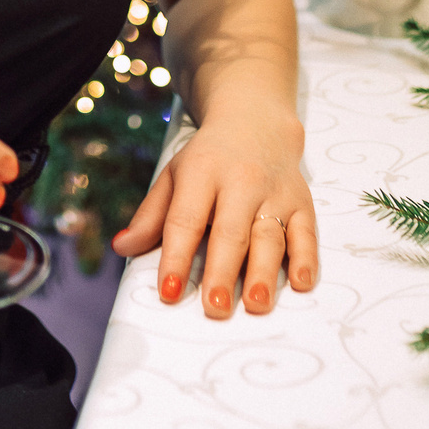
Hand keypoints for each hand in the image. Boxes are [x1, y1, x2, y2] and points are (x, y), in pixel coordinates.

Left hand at [108, 106, 315, 317]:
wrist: (256, 120)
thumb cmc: (209, 158)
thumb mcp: (174, 176)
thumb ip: (151, 215)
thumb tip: (122, 247)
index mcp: (202, 173)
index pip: (186, 219)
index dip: (176, 257)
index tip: (168, 292)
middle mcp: (241, 181)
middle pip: (231, 232)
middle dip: (224, 272)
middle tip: (215, 308)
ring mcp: (275, 192)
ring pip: (270, 235)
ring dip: (265, 272)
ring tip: (257, 304)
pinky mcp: (302, 202)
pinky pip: (307, 232)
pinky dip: (306, 258)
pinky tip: (301, 283)